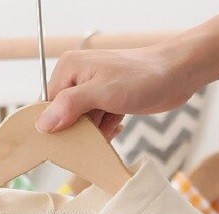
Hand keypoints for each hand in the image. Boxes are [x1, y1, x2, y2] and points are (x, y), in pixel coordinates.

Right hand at [36, 40, 202, 136]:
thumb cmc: (142, 77)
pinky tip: (117, 123)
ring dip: (96, 132)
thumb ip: (70, 106)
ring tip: (112, 123)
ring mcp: (92, 90)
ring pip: (82, 124)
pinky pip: (97, 124)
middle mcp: (78, 77)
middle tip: (97, 132)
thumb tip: (42, 123)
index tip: (69, 140)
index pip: (48, 106)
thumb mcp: (101, 92)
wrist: (175, 76)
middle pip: (64, 117)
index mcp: (69, 69)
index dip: (57, 126)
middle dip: (80, 131)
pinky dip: (106, 129)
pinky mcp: (106, 101)